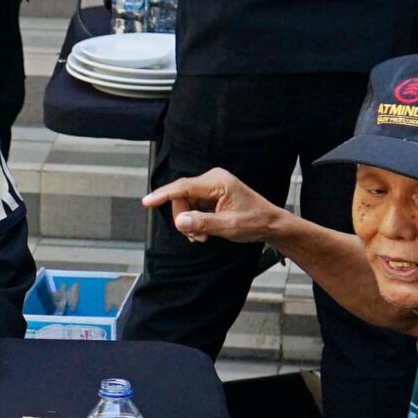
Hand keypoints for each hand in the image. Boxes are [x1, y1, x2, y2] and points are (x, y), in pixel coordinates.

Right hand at [141, 167, 285, 244]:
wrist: (270, 224)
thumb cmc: (255, 222)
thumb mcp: (229, 226)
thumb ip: (203, 223)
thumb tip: (180, 221)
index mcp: (217, 182)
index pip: (183, 187)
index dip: (163, 195)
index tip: (146, 202)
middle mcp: (212, 180)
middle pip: (181, 198)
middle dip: (184, 219)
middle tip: (197, 237)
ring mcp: (210, 187)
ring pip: (184, 204)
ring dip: (189, 223)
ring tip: (203, 236)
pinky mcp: (210, 195)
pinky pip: (192, 207)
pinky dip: (194, 221)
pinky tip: (203, 231)